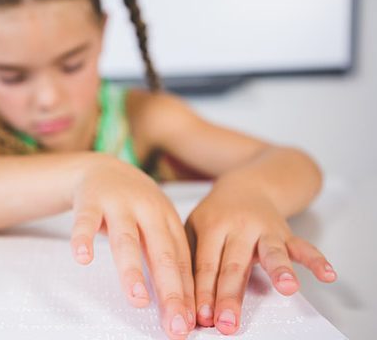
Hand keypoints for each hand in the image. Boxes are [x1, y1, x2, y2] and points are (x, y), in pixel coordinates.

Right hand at [70, 156, 195, 338]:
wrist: (102, 167)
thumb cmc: (133, 202)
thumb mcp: (157, 222)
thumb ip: (166, 256)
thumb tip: (180, 302)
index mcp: (167, 219)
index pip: (181, 260)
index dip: (187, 292)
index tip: (190, 322)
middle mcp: (147, 210)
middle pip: (161, 253)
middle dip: (170, 290)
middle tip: (175, 322)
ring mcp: (118, 204)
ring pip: (126, 240)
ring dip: (132, 271)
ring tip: (137, 300)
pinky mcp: (90, 201)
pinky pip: (85, 222)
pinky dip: (83, 239)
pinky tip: (83, 258)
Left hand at [186, 179, 336, 334]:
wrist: (246, 186)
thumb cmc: (216, 215)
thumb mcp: (193, 227)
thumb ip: (189, 256)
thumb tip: (180, 295)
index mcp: (213, 227)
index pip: (206, 264)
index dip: (203, 292)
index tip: (202, 317)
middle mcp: (240, 227)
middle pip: (235, 265)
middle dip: (230, 295)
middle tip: (227, 322)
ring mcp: (265, 230)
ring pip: (272, 252)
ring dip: (280, 270)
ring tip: (286, 288)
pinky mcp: (286, 233)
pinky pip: (303, 247)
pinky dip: (316, 260)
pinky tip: (327, 275)